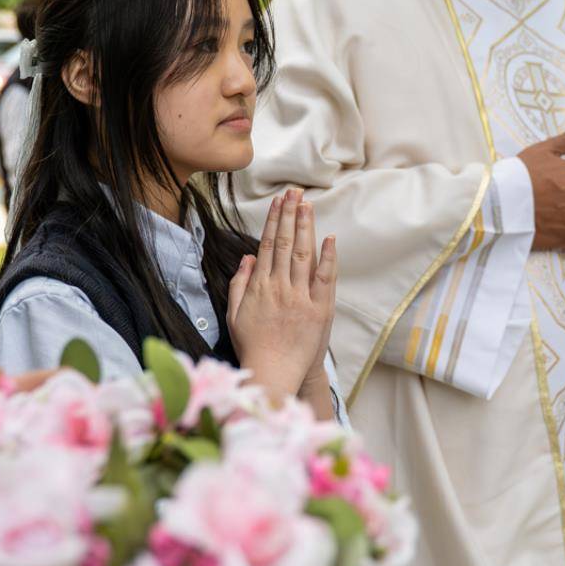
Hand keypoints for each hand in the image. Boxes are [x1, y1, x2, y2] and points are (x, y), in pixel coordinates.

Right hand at [228, 188, 337, 403]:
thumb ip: (240, 283)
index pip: (267, 245)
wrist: (273, 373)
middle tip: (293, 192)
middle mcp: (279, 287)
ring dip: (305, 227)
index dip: (273, 221)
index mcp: (259, 287)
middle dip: (289, 215)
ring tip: (306, 204)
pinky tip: (330, 238)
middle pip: (285, 243)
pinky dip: (328, 257)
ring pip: (303, 254)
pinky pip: (324, 278)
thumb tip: (248, 257)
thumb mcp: (235, 314)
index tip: (278, 202)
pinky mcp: (319, 309)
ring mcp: (300, 297)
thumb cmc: (252, 346)